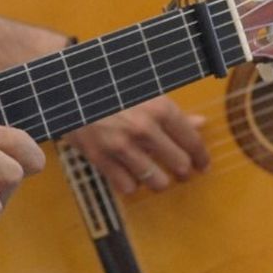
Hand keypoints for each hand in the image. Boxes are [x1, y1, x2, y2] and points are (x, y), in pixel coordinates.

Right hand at [62, 96, 208, 193]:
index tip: (202, 165)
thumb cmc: (111, 86)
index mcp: (159, 108)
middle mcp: (144, 128)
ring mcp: (121, 145)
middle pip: (180, 166)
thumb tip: (200, 124)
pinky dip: (131, 184)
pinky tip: (129, 174)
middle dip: (183, 172)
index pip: (192, 142)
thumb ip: (172, 112)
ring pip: (157, 182)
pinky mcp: (100, 158)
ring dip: (159, 181)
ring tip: (156, 177)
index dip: (202, 158)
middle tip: (181, 172)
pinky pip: (127, 187)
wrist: (69, 86)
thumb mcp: (145, 92)